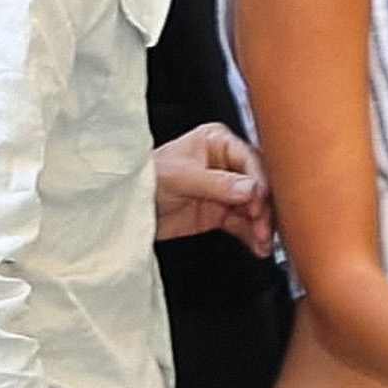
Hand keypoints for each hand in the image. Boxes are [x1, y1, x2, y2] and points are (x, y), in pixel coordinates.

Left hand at [153, 123, 273, 253]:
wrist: (124, 208)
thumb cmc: (144, 178)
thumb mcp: (181, 176)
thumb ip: (217, 183)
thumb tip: (250, 188)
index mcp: (216, 141)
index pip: (249, 159)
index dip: (258, 181)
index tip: (258, 201)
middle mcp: (224, 164)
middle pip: (257, 185)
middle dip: (263, 206)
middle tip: (263, 225)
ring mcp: (223, 191)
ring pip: (254, 207)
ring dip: (262, 225)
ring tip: (263, 240)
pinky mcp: (219, 214)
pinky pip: (243, 225)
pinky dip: (252, 236)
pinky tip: (259, 245)